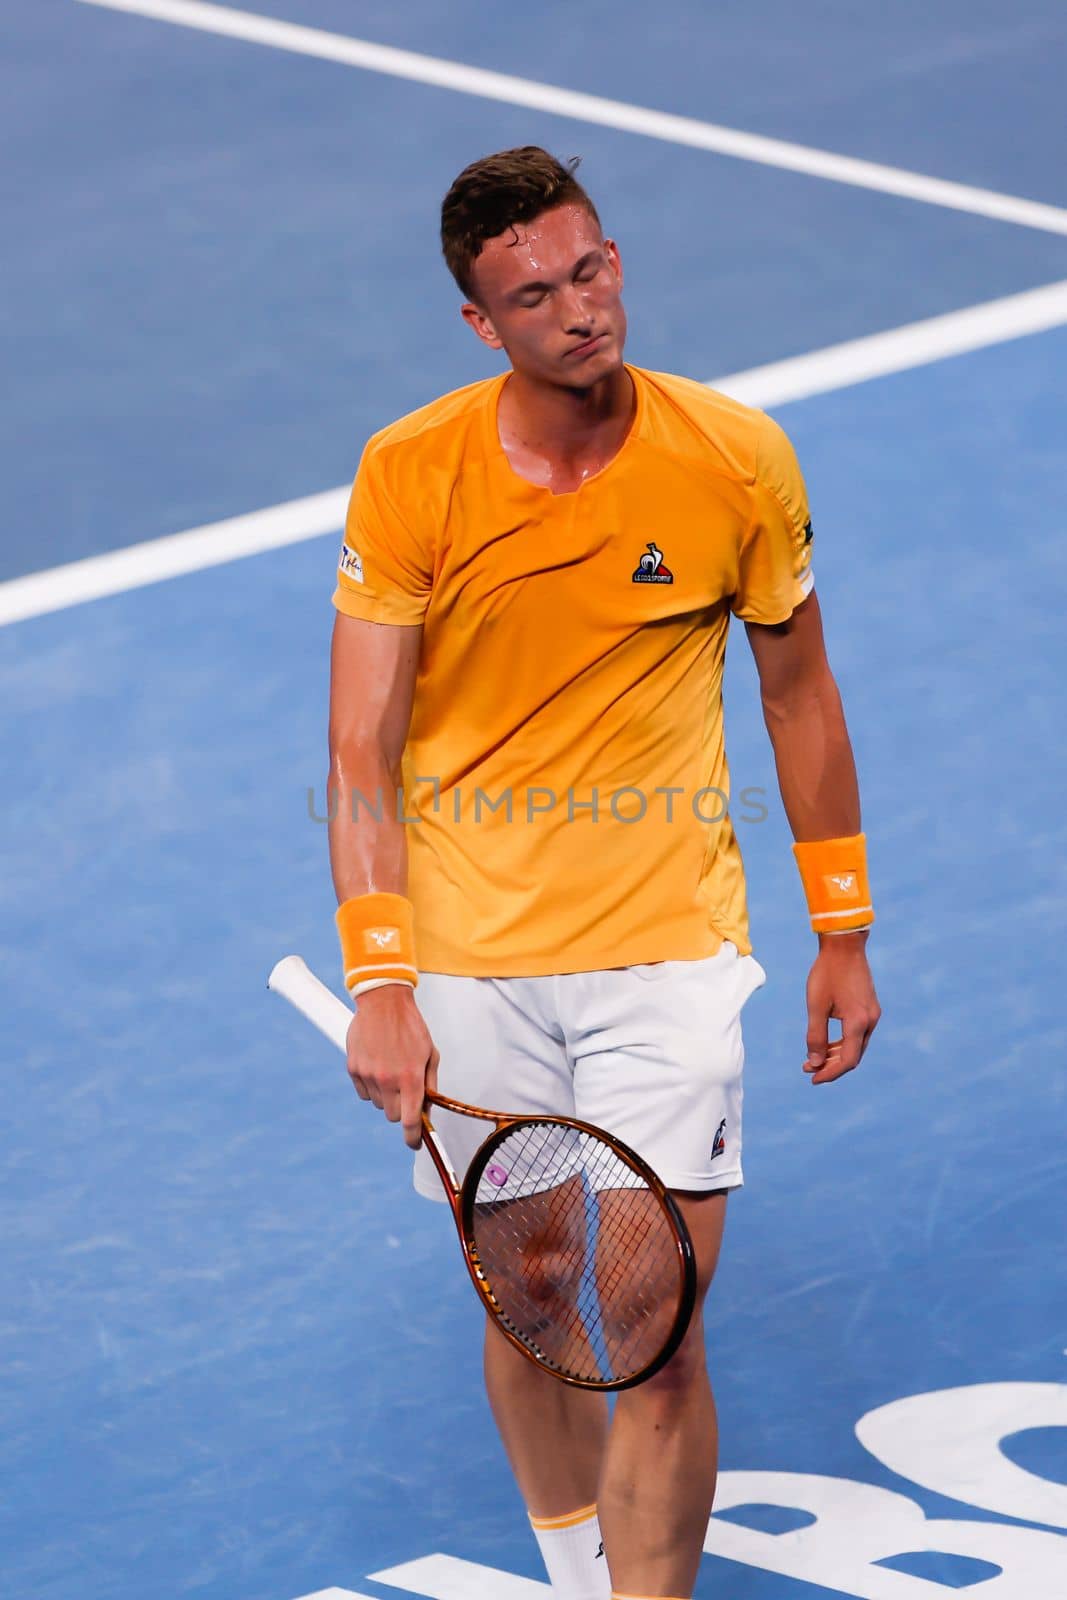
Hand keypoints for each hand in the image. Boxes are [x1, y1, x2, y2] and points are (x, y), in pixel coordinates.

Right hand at [345, 984, 438, 1147]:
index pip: (411, 1121)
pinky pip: (363, 1093)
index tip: (415, 1144)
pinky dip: (371, 1086)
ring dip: (386, 1096)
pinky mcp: (354, 1069)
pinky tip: (377, 1066)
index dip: (413, 1138)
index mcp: (411, 1077)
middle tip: (405, 1090)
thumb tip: (427, 1110)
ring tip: (391, 1070)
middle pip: (393, 1116)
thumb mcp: (430, 1054)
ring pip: (378, 1104)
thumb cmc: (410, 1026)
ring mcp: (368, 1075)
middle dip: (401, 1108)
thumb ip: (430, 1085)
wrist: (383, 1001)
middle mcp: (388, 1080)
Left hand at [803, 930, 880, 1084]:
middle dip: (831, 1066)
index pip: (847, 1060)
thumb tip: (814, 1062)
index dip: (830, 1073)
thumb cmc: (827, 973)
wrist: (844, 945)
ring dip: (836, 1054)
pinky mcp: (869, 1007)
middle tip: (808, 1069)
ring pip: (856, 1045)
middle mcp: (870, 1021)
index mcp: (858, 1022)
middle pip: (853, 1055)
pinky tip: (827, 1043)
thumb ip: (816, 1036)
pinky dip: (843, 1042)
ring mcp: (872, 1014)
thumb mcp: (816, 1005)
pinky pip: (858, 1034)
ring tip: (813, 1058)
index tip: (812, 1078)